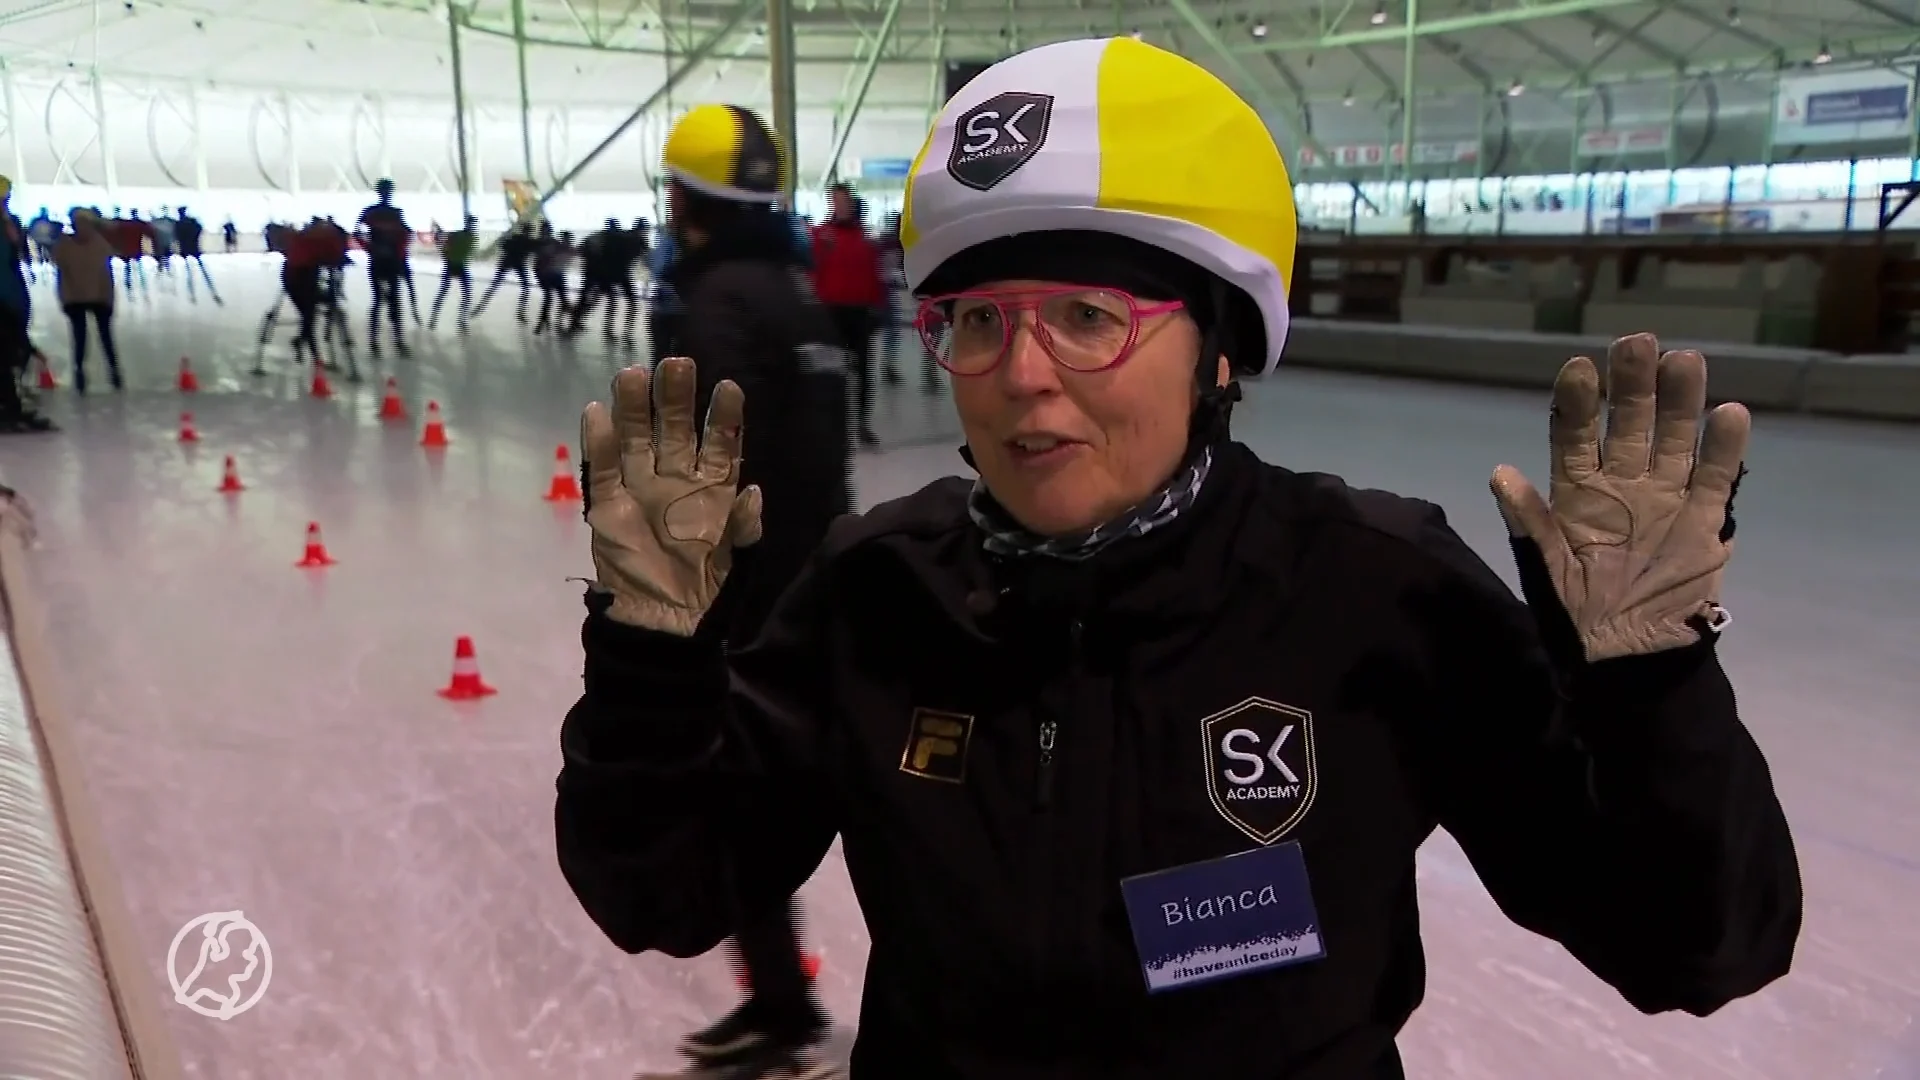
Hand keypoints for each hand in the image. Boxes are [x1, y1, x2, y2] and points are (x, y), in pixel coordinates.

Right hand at [579, 357, 763, 634]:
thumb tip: (754, 493)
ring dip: (636, 408)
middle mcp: (676, 478)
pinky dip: (600, 442)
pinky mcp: (607, 504)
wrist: (662, 623)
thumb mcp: (736, 561)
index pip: (719, 443)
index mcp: (712, 488)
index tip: (729, 387)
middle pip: (675, 429)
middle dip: (677, 398)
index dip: (724, 417)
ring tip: (635, 375)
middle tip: (677, 364)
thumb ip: (745, 528)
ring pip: (637, 438)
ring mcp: (640, 487)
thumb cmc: (705, 589)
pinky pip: (603, 468)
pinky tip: (598, 412)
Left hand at [1490, 334, 1749, 662]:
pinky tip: (1730, 414)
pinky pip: (1715, 476)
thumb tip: (1499, 474)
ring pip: (1672, 437)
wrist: (1628, 658)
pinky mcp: (1703, 517)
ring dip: (1679, 401)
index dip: (1575, 402)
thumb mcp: (1544, 572)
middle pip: (1627, 422)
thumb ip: (1528, 524)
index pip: (1572, 435)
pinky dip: (1724, 448)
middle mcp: (1621, 481)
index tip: (1579, 369)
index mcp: (1575, 490)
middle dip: (1631, 384)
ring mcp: (1664, 495)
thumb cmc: (1575, 615)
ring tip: (1683, 361)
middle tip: (1637, 343)